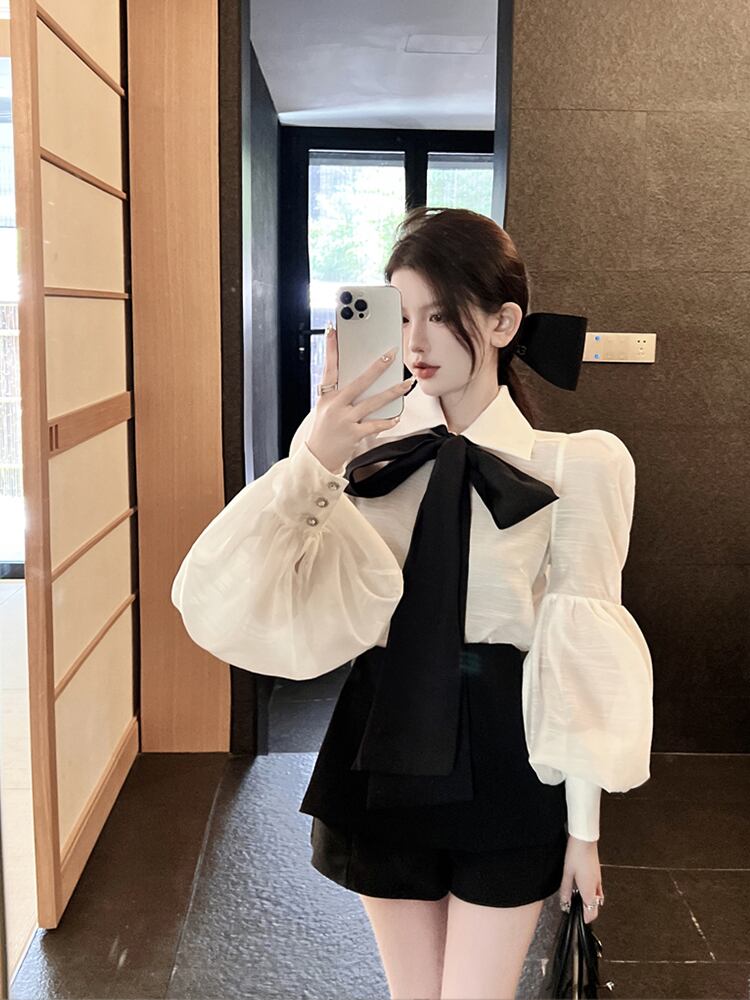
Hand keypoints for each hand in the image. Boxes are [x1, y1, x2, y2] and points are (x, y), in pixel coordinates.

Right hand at [306, 322, 414, 473]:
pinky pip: (375, 424)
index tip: (334, 330)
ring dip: (392, 392)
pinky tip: (397, 417)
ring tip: (406, 384)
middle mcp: (335, 405)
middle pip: (359, 381)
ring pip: (373, 402)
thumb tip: (360, 379)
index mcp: (326, 395)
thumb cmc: (323, 430)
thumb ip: (339, 393)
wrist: (317, 457)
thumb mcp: (324, 408)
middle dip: (377, 367)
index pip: (329, 367)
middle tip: (390, 355)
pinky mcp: (353, 434)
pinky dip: (387, 421)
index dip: (331, 348)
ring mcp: (344, 419)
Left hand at [558, 835, 603, 923]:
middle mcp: (596, 887)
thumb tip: (565, 902)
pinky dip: (592, 892)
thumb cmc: (576, 854)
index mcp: (589, 890)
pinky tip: (583, 886)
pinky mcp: (598, 873)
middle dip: (588, 912)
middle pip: (596, 907)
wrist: (585, 840)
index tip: (580, 921)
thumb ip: (566, 890)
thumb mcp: (567, 874)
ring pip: (598, 898)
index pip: (591, 912)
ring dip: (590, 902)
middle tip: (578, 912)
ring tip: (579, 900)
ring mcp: (599, 879)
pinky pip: (598, 888)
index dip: (586, 919)